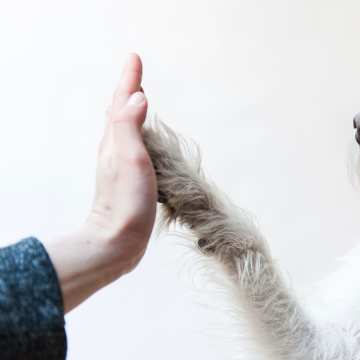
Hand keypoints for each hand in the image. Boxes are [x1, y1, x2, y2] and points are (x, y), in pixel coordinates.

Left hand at [45, 54, 156, 312]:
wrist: (118, 240)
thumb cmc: (125, 201)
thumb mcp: (129, 159)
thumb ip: (129, 126)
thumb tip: (138, 97)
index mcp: (115, 141)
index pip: (121, 102)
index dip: (129, 80)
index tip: (134, 57)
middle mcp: (115, 149)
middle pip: (120, 110)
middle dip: (129, 88)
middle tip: (136, 70)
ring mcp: (121, 164)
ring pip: (125, 127)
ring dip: (132, 108)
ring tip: (139, 96)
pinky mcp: (130, 178)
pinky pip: (134, 144)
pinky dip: (139, 131)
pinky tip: (145, 137)